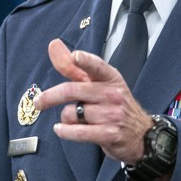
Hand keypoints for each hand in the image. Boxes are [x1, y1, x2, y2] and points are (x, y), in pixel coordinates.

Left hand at [34, 38, 153, 164]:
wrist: (142, 135)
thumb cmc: (114, 105)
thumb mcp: (98, 84)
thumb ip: (73, 67)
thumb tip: (53, 45)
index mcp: (110, 78)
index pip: (97, 66)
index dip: (86, 61)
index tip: (76, 56)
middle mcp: (112, 94)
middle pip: (73, 90)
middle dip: (50, 97)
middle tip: (39, 102)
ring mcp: (112, 115)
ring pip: (72, 113)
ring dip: (65, 118)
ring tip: (74, 119)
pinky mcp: (110, 134)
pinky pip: (78, 132)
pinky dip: (65, 131)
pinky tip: (61, 130)